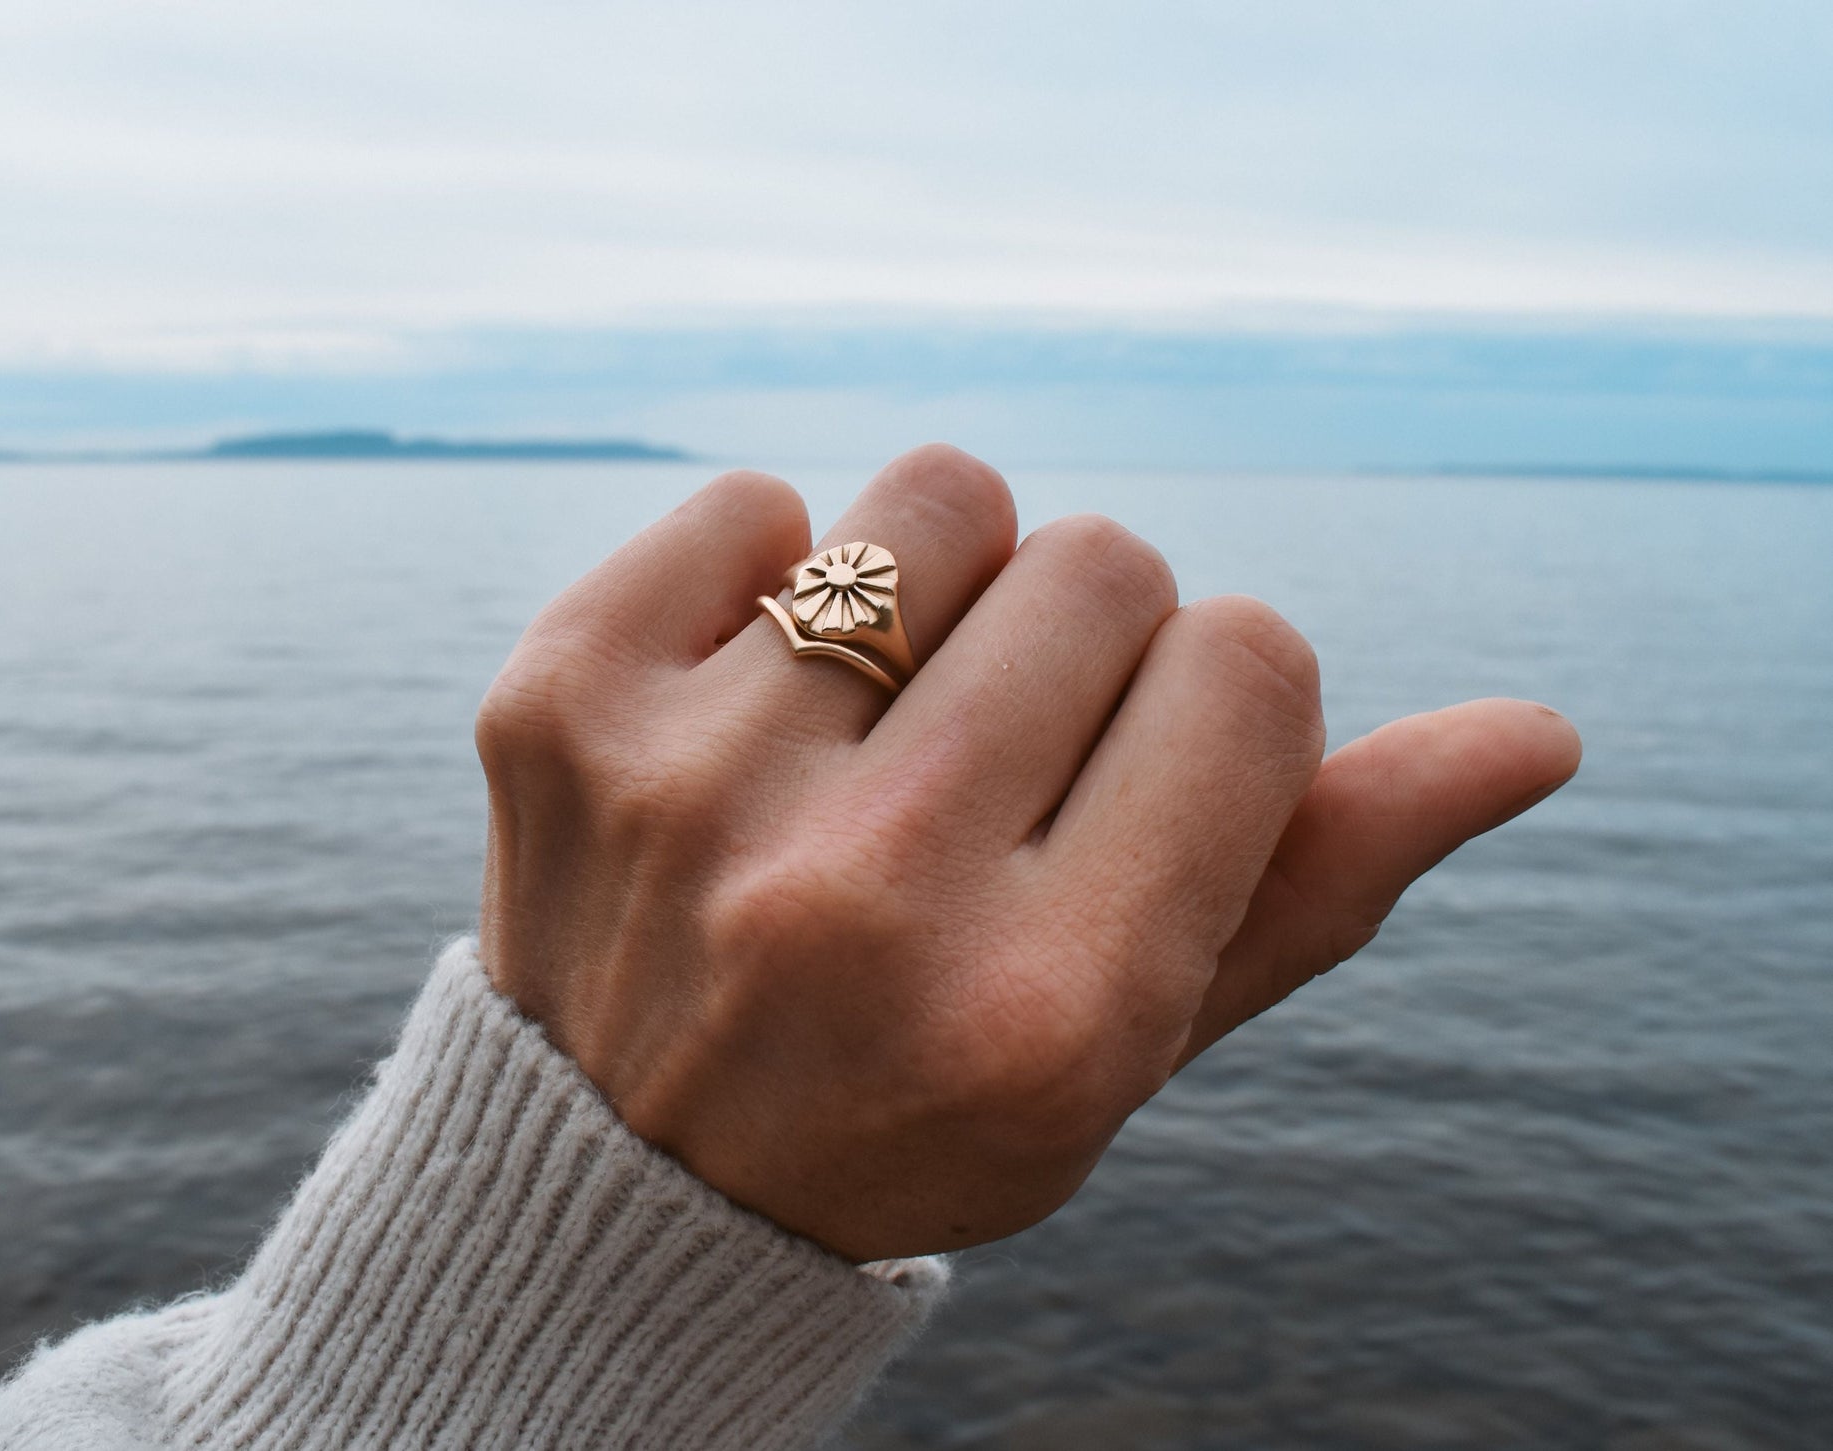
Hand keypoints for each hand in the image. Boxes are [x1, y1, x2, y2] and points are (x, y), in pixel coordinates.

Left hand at [476, 446, 1580, 1261]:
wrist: (624, 1173)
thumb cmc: (923, 1093)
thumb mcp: (1135, 1041)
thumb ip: (1325, 884)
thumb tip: (1535, 734)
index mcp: (1048, 1006)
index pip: (1253, 664)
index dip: (1222, 698)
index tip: (1143, 774)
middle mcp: (865, 898)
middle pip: (1110, 559)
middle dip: (1094, 637)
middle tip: (1006, 758)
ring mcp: (691, 791)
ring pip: (942, 491)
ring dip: (953, 577)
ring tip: (889, 718)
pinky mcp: (560, 705)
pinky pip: (756, 501)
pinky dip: (777, 570)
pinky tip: (752, 709)